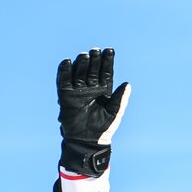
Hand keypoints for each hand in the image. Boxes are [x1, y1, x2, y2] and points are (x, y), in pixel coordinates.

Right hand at [57, 47, 131, 175]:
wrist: (87, 141)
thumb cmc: (104, 128)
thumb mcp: (114, 112)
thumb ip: (120, 99)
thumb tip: (128, 84)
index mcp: (104, 90)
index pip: (106, 72)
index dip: (107, 61)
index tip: (110, 50)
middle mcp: (91, 88)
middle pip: (92, 70)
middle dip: (94, 60)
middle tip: (96, 50)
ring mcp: (78, 91)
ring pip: (79, 73)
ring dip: (81, 64)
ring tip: (84, 55)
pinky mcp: (66, 96)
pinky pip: (63, 81)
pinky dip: (64, 71)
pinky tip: (66, 62)